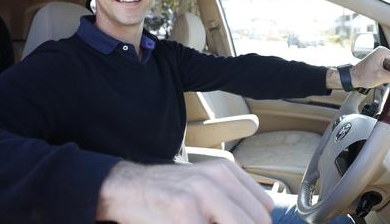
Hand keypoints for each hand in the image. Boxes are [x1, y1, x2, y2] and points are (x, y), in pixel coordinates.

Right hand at [97, 159, 273, 223]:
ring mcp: (201, 191)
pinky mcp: (184, 207)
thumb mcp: (205, 188)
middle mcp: (218, 177)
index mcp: (227, 171)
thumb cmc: (167, 195)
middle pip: (256, 223)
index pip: (264, 211)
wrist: (125, 189)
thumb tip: (258, 222)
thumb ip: (232, 203)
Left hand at [351, 46, 389, 88]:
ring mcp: (381, 55)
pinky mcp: (379, 60)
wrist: (352, 77)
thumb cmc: (363, 76)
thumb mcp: (381, 77)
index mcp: (383, 51)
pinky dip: (388, 72)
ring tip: (385, 77)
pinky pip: (389, 66)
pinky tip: (383, 76)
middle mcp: (383, 51)